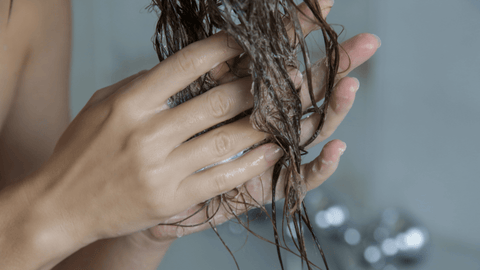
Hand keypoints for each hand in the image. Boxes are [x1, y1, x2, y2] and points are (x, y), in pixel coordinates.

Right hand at [33, 30, 287, 247]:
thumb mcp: (101, 106)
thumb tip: (181, 68)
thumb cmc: (80, 152)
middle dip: (254, 87)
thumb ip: (140, 84)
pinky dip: (252, 164)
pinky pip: (222, 178)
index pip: (186, 66)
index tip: (244, 44)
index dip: (222, 50)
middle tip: (276, 79)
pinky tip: (273, 151)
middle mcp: (148, 133)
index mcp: (130, 104)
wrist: (60, 206)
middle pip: (217, 101)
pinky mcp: (172, 199)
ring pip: (226, 139)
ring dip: (261, 123)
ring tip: (283, 112)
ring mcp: (162, 169)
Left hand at [138, 2, 379, 242]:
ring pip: (310, 129)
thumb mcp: (187, 103)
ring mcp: (270, 154)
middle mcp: (265, 123)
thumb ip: (209, 76)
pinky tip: (336, 149)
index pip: (279, 57)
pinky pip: (300, 178)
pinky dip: (320, 166)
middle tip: (368, 43)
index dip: (300, 30)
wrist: (151, 197)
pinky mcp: (267, 187)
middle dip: (336, 65)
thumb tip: (228, 44)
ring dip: (332, 109)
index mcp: (246, 97)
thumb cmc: (167, 148)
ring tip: (349, 87)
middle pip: (307, 90)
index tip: (324, 3)